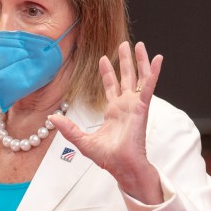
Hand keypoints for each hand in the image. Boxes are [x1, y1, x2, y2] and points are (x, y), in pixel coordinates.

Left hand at [49, 41, 163, 202]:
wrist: (122, 166)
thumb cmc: (108, 158)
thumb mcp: (82, 141)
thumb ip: (68, 128)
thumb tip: (52, 118)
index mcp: (114, 112)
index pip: (111, 87)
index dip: (108, 72)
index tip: (104, 58)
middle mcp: (126, 106)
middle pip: (126, 78)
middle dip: (125, 61)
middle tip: (124, 44)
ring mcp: (135, 105)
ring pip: (138, 78)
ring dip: (139, 61)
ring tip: (140, 45)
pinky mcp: (142, 107)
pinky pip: (148, 86)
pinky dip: (153, 72)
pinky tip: (157, 58)